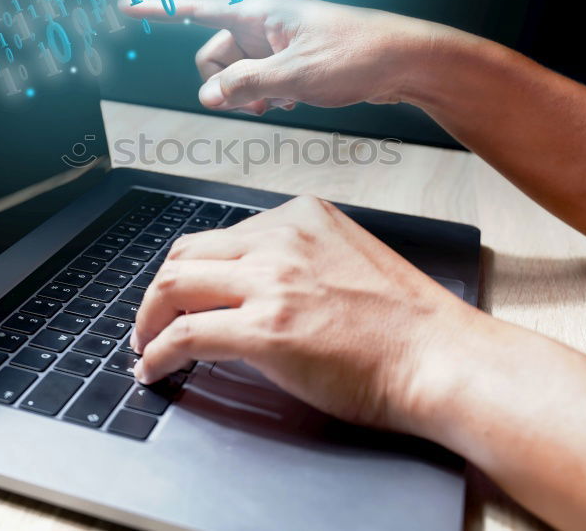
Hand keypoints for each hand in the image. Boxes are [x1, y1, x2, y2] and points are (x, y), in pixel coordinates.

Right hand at [120, 0, 457, 114]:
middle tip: (256, 100)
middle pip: (213, 55)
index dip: (158, 9)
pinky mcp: (290, 60)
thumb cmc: (355, 56)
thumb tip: (207, 97)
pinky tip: (293, 100)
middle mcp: (263, 23)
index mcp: (258, 11)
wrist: (403, 62)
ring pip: (236, 74)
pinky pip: (259, 81)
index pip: (195, 7)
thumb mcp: (293, 76)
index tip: (125, 6)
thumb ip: (244, 87)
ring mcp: (276, 43)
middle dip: (224, 83)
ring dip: (247, 94)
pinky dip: (267, 95)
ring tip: (281, 101)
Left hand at [130, 195, 475, 433]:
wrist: (439, 357)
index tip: (178, 296)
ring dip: (148, 319)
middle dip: (158, 292)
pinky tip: (154, 368)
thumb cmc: (405, 323)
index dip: (189, 272)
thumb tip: (249, 287)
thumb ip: (297, 259)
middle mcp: (281, 237)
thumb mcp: (346, 260)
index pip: (220, 237)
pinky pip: (185, 335)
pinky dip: (157, 353)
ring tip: (145, 345)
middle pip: (186, 253)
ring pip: (174, 285)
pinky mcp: (266, 328)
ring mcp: (272, 280)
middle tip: (151, 321)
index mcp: (301, 216)